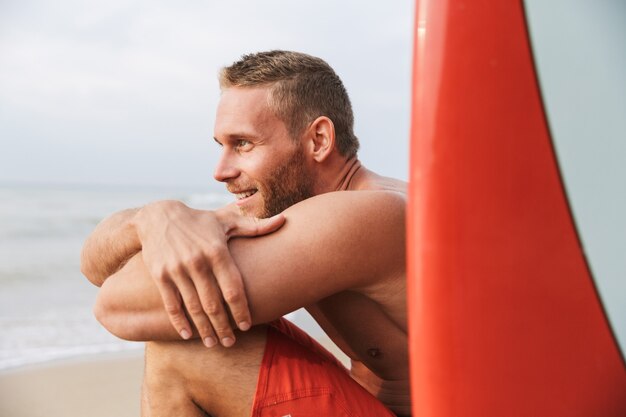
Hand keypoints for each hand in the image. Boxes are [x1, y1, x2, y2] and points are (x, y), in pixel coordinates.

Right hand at [133, 200, 284, 346]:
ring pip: (194, 307)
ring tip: (212, 343)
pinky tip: (187, 335)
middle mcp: (198, 262)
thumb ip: (254, 226)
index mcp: (217, 251)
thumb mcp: (226, 221)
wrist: (158, 216)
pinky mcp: (161, 276)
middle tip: (231, 343)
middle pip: (214, 303)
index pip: (233, 288)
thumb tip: (284, 220)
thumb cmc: (200, 221)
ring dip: (204, 329)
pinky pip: (172, 305)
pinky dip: (179, 322)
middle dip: (223, 326)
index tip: (246, 326)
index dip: (241, 310)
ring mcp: (177, 270)